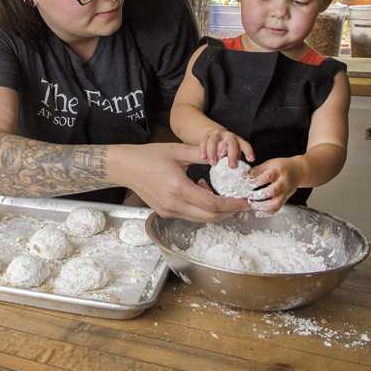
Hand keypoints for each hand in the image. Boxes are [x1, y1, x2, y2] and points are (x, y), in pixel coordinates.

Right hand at [118, 143, 249, 222]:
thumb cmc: (150, 156)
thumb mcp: (178, 151)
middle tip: (240, 202)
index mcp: (178, 188)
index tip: (244, 201)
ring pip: (201, 218)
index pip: (213, 204)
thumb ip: (202, 153)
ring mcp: (168, 211)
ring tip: (220, 195)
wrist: (127, 167)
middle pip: (210, 216)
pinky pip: (190, 216)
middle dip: (228, 211)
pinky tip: (201, 193)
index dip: (232, 204)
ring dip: (215, 210)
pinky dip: (201, 208)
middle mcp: (173, 204)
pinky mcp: (165, 213)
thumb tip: (224, 152)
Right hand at [198, 130, 254, 166]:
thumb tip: (236, 172)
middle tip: (231, 166)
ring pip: (214, 141)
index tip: (251, 160)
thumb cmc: (226, 149)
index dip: (249, 152)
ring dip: (213, 152)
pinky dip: (203, 149)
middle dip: (231, 155)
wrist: (215, 136)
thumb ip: (234, 159)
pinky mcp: (207, 134)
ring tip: (212, 163)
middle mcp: (229, 136)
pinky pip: (204, 141)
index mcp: (238, 140)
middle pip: (231, 144)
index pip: (245, 145)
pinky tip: (203, 156)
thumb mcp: (232, 152)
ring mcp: (218, 134)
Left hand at [246, 158, 302, 216]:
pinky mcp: (286, 198)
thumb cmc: (282, 166)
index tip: (247, 185)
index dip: (257, 182)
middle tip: (249, 196)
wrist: (298, 171)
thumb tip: (245, 175)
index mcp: (278, 171)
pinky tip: (259, 213)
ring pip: (276, 202)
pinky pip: (278, 208)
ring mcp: (286, 191)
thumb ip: (258, 169)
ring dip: (263, 206)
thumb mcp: (270, 163)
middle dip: (259, 195)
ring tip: (253, 206)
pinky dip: (268, 212)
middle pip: (272, 191)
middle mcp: (284, 182)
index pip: (267, 177)